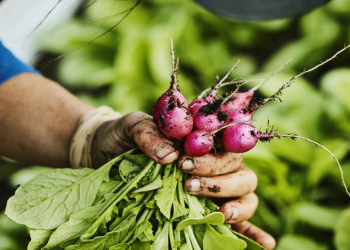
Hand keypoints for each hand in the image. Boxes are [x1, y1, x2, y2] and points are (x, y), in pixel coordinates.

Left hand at [91, 111, 274, 249]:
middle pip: (238, 169)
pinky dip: (251, 230)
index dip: (213, 155)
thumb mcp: (130, 127)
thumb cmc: (120, 137)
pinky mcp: (203, 208)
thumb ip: (148, 133)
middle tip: (188, 184)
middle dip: (219, 179)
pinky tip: (266, 244)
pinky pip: (237, 221)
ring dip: (237, 202)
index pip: (224, 142)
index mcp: (198, 138)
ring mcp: (210, 186)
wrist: (104, 153)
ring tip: (219, 212)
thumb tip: (169, 156)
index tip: (185, 164)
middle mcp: (210, 162)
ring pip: (244, 191)